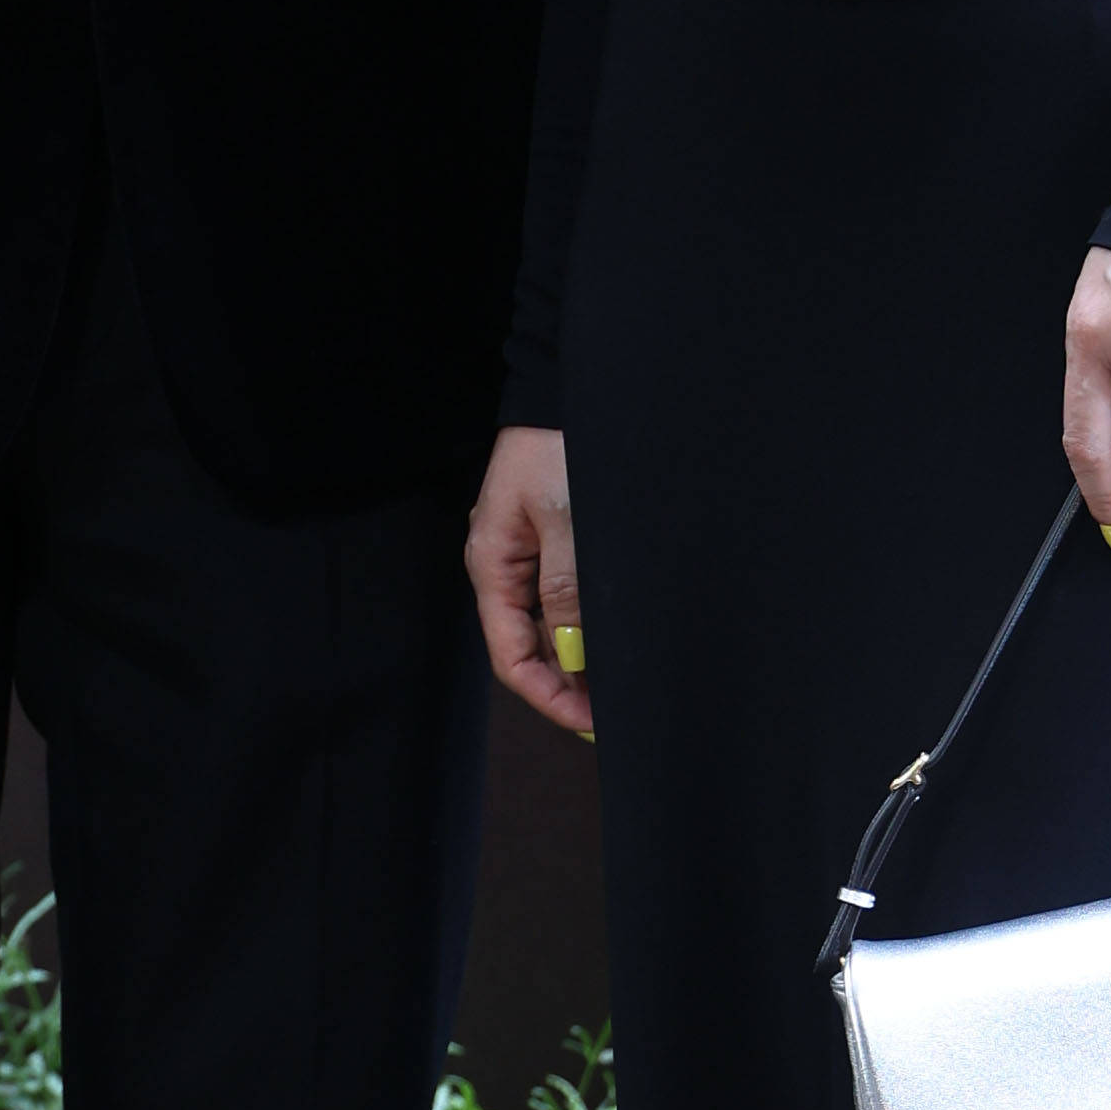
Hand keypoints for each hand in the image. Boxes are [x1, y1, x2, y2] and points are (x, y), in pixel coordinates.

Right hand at [466, 422, 588, 741]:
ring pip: (546, 624)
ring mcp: (525, 552)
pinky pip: (560, 596)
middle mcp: (503, 565)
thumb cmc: (560, 448)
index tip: (589, 722)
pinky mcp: (548, 538)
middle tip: (612, 712)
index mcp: (492, 565)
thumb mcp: (567, 522)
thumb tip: (572, 655)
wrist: (564, 386)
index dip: (548, 696)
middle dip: (565, 684)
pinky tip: (610, 637)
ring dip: (578, 657)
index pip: (510, 654)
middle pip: (526, 645)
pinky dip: (583, 623)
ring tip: (618, 683)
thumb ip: (567, 591)